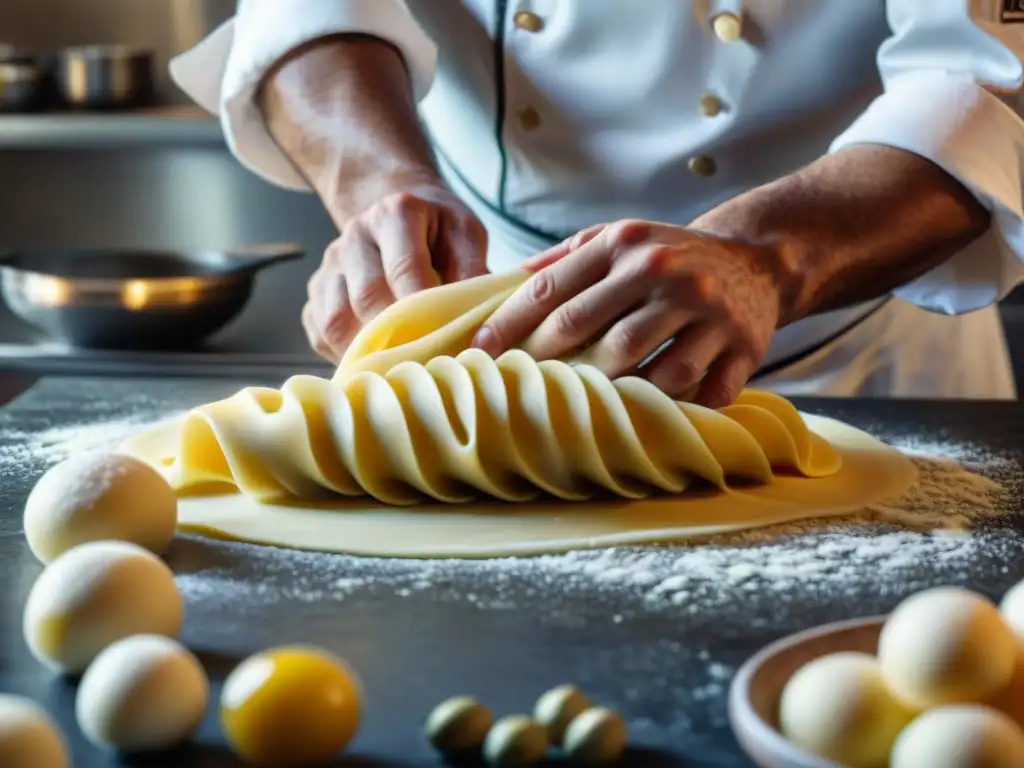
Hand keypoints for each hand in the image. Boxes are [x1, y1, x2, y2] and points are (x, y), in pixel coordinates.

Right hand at [303, 184, 487, 361]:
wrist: (398, 214)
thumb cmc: (439, 231)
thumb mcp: (466, 234)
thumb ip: (473, 269)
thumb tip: (476, 319)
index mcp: (395, 213)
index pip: (405, 266)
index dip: (423, 308)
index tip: (445, 337)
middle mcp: (355, 236)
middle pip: (367, 296)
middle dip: (397, 335)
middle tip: (425, 361)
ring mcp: (330, 265)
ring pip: (334, 319)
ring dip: (366, 351)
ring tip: (399, 369)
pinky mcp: (316, 292)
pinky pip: (319, 332)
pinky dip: (344, 354)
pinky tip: (373, 361)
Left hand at [470, 220, 786, 406]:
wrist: (756, 260)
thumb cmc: (668, 255)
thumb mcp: (617, 239)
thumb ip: (563, 259)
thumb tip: (501, 283)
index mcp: (622, 244)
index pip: (551, 290)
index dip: (508, 325)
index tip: (477, 353)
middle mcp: (662, 271)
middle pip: (590, 329)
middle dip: (547, 362)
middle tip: (518, 387)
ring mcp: (705, 311)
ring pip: (646, 367)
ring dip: (610, 393)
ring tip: (581, 408)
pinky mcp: (742, 346)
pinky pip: (702, 391)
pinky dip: (675, 409)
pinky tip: (648, 418)